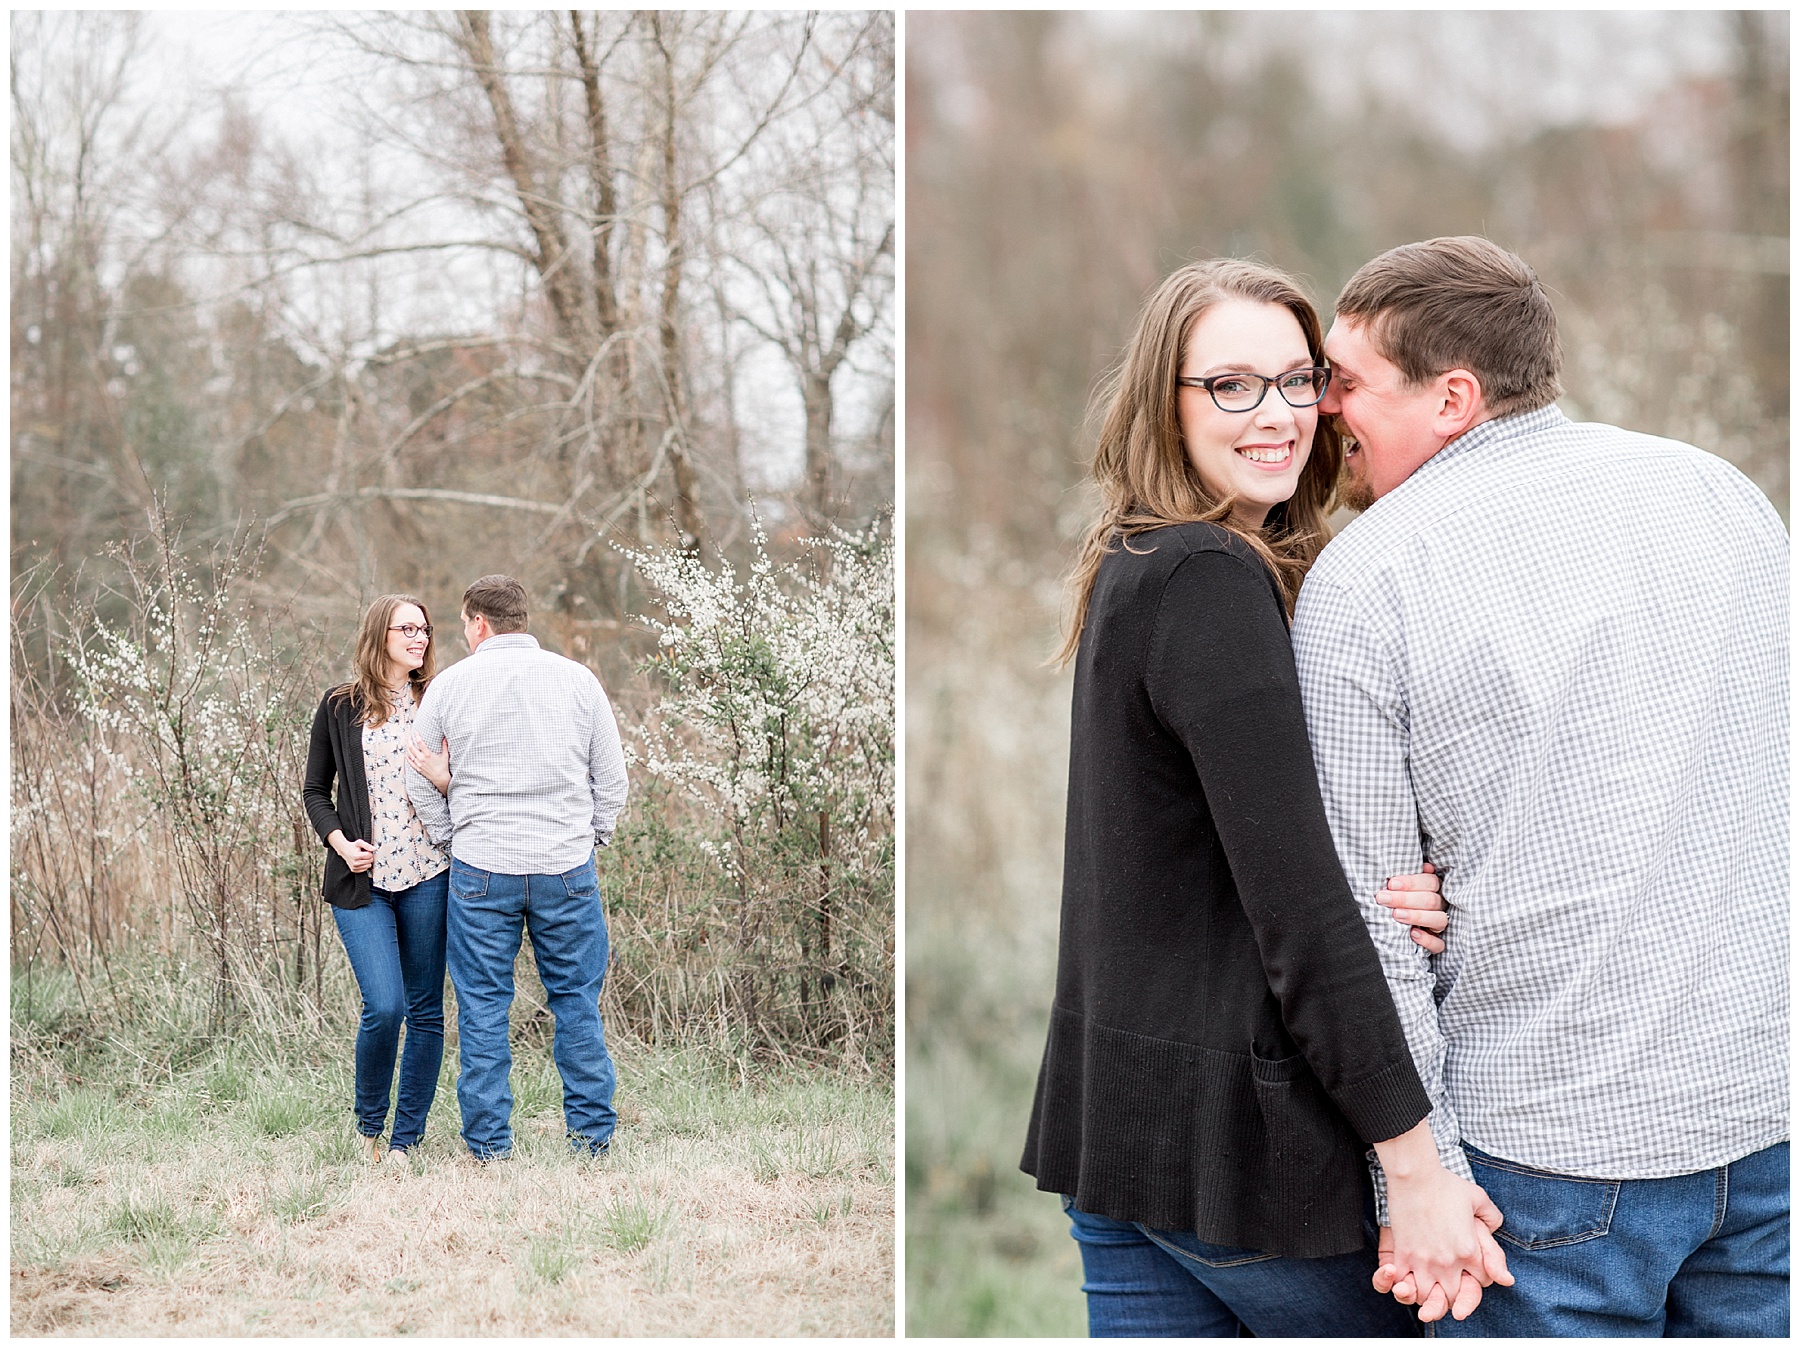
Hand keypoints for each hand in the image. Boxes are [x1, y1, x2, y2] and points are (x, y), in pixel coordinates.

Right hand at [332, 834, 375, 872]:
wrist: (344, 850)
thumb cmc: (352, 846)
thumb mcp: (359, 843)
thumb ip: (367, 845)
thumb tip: (374, 849)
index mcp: (356, 856)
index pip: (370, 856)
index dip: (370, 853)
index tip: (367, 851)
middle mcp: (355, 862)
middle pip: (369, 861)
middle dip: (369, 857)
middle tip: (365, 854)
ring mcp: (354, 867)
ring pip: (368, 866)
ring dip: (367, 861)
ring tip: (362, 857)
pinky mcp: (354, 869)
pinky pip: (364, 869)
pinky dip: (364, 865)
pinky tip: (361, 861)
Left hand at [406, 731, 450, 794]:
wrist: (440, 778)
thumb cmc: (443, 767)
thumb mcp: (445, 755)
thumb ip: (444, 746)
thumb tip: (445, 738)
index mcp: (428, 754)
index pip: (420, 742)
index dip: (417, 736)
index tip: (415, 732)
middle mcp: (422, 759)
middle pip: (412, 747)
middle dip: (409, 741)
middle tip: (409, 736)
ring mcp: (419, 764)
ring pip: (409, 754)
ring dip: (407, 747)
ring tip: (407, 743)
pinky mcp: (418, 768)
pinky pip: (410, 762)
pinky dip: (407, 757)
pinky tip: (406, 754)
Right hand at [1376, 1170, 1511, 1321]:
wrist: (1414, 1176)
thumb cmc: (1445, 1184)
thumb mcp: (1478, 1197)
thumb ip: (1492, 1216)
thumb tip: (1494, 1227)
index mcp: (1470, 1251)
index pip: (1482, 1281)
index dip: (1478, 1274)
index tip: (1469, 1266)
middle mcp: (1449, 1263)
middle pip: (1456, 1296)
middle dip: (1455, 1290)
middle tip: (1448, 1278)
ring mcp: (1424, 1262)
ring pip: (1429, 1297)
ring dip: (1430, 1292)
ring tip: (1428, 1281)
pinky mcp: (1403, 1257)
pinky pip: (1404, 1285)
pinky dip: (1406, 1286)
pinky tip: (1408, 1277)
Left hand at [1379, 861, 1446, 953]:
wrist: (1394, 923)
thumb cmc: (1397, 899)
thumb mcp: (1400, 885)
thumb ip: (1406, 876)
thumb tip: (1424, 865)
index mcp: (1434, 889)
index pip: (1431, 882)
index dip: (1411, 882)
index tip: (1391, 884)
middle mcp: (1440, 906)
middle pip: (1431, 900)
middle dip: (1405, 899)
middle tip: (1383, 899)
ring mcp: (1440, 925)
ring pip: (1439, 920)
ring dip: (1417, 916)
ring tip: (1395, 915)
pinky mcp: (1438, 944)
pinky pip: (1439, 945)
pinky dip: (1428, 940)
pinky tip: (1413, 934)